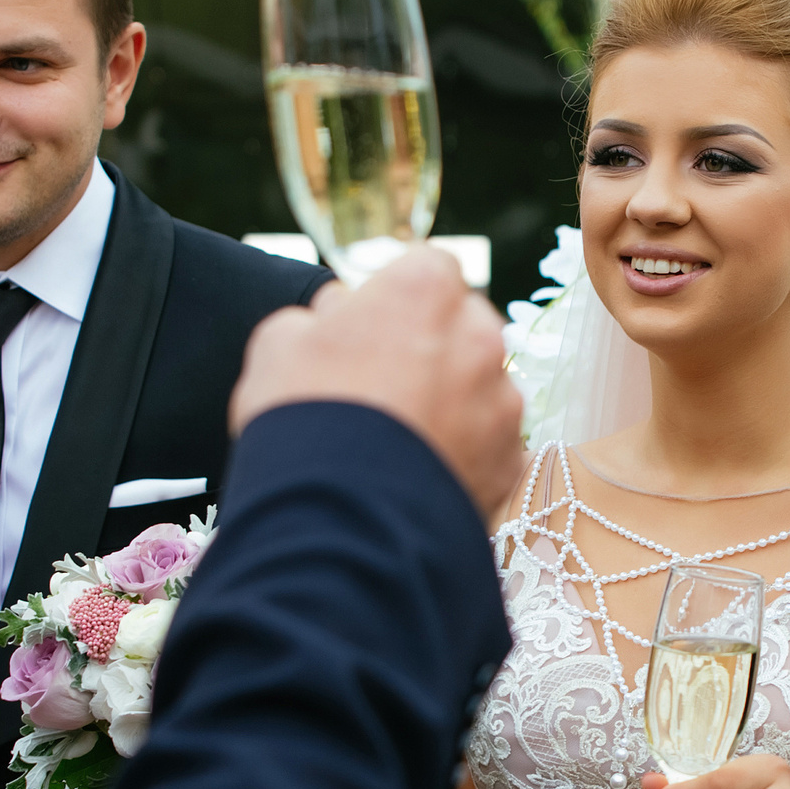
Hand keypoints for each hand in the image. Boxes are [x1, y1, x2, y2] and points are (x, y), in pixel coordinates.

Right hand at [230, 249, 522, 517]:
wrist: (337, 520)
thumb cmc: (303, 418)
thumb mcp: (279, 343)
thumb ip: (320, 315)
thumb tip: (340, 314)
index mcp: (425, 290)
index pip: (429, 267)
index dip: (399, 297)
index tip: (374, 326)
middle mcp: (480, 336)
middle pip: (464, 325)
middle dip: (433, 346)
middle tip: (384, 385)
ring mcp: (503, 401)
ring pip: (482, 386)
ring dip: (453, 400)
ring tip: (400, 440)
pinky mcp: (510, 461)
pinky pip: (491, 445)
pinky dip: (464, 453)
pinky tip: (420, 473)